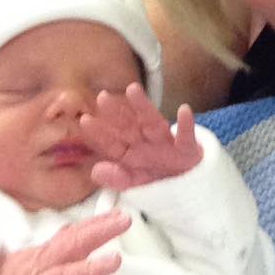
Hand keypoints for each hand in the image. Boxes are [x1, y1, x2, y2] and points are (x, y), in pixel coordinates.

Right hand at [0, 211, 129, 274]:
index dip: (100, 221)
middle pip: (74, 245)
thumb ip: (72, 239)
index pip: (78, 231)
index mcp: (53, 252)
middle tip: (123, 223)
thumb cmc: (27, 273)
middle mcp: (48, 266)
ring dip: (90, 269)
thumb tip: (103, 220)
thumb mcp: (48, 252)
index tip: (122, 214)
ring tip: (113, 262)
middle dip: (99, 234)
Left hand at [80, 83, 203, 189]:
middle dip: (116, 112)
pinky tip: (184, 110)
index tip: (84, 121)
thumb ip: (117, 178)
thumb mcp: (136, 182)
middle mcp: (147, 142)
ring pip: (153, 122)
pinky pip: (186, 136)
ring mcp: (167, 143)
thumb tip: (96, 171)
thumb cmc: (158, 177)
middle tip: (101, 97)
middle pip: (129, 126)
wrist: (190, 184)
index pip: (113, 142)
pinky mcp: (187, 148)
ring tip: (132, 89)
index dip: (100, 133)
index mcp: (133, 152)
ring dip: (143, 106)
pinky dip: (186, 124)